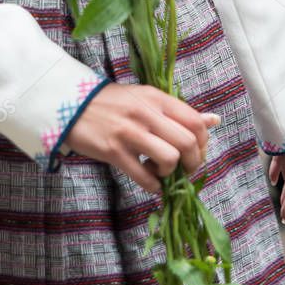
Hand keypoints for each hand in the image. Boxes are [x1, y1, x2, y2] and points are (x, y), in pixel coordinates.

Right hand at [66, 82, 220, 193]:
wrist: (70, 103)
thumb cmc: (112, 102)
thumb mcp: (147, 98)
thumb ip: (178, 111)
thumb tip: (214, 120)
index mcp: (157, 98)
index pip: (195, 121)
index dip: (203, 143)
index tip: (196, 153)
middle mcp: (146, 113)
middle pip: (188, 142)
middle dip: (192, 162)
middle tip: (184, 169)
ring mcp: (129, 132)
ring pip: (169, 158)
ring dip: (170, 173)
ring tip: (161, 171)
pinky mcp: (112, 151)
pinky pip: (143, 176)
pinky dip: (153, 186)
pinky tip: (149, 182)